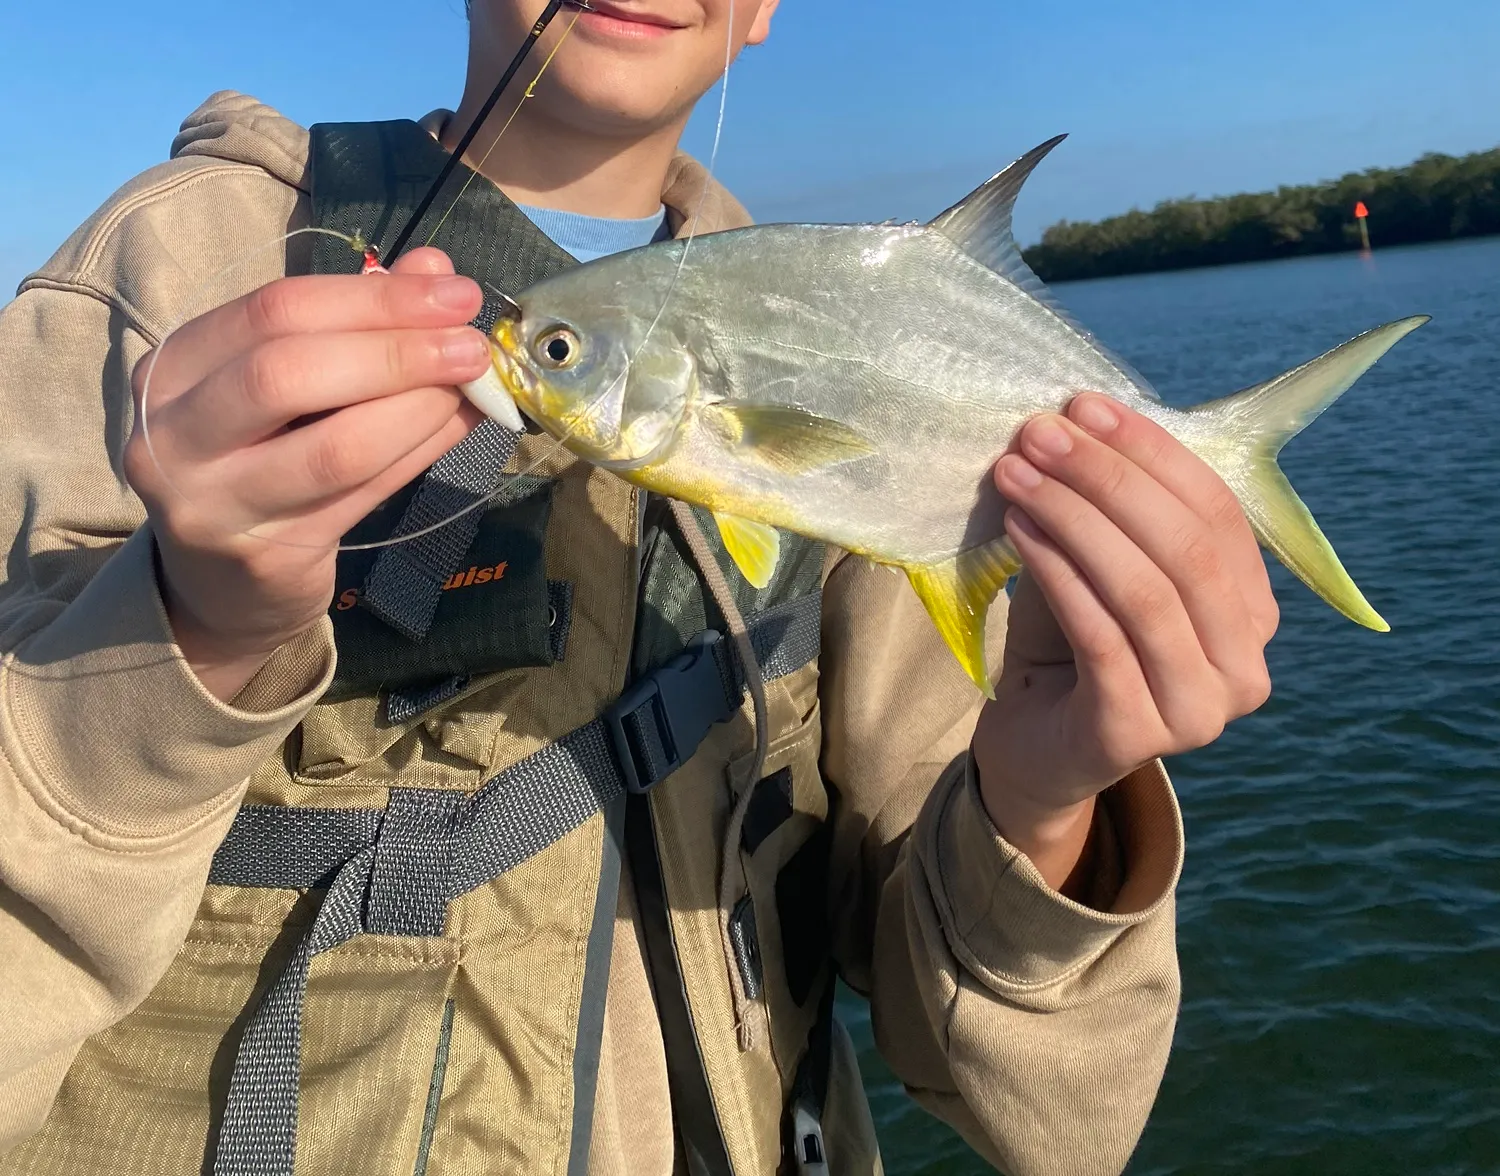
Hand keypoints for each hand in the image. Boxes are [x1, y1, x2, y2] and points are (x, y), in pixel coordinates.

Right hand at [123, 248, 488, 701]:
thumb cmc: (257, 459)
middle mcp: (173, 435)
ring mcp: (215, 503)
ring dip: (420, 408)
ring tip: (474, 387)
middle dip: (396, 351)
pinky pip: (363, 494)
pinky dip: (420, 452)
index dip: (373, 298)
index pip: (274, 311)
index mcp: (171, 369)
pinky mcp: (268, 556)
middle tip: (472, 344)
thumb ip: (353, 321)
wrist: (220, 582)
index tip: (452, 291)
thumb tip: (435, 270)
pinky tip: (458, 427)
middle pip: (290, 372)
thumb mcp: (286, 382)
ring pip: (335, 445)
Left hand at [973, 393, 1278, 892]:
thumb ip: (1109, 510)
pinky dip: (1058, 574)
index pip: (1217, 513)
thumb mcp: (1097, 566)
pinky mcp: (1136, 735)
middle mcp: (1244, 669)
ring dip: (1074, 519)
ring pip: (1145, 591)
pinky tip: (1017, 531)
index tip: (1084, 406)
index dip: (1152, 452)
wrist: (1035, 750)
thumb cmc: (1074, 648)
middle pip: (1185, 548)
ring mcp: (1198, 712)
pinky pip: (1101, 636)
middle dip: (1107, 479)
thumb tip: (1075, 423)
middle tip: (1038, 435)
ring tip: (1016, 476)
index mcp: (1253, 614)